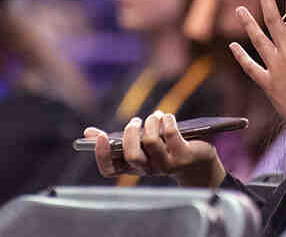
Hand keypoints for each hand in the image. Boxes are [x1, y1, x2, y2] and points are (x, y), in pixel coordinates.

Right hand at [84, 111, 225, 187]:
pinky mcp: (183, 156)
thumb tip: (88, 132)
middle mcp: (148, 169)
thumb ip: (117, 139)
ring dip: (151, 123)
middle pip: (131, 155)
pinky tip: (167, 117)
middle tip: (136, 121)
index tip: (101, 136)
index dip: (102, 155)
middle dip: (131, 133)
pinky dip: (166, 121)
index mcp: (133, 167)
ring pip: (151, 142)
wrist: (197, 163)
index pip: (109, 170)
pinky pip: (171, 135)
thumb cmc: (164, 150)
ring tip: (155, 116)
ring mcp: (166, 165)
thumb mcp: (141, 144)